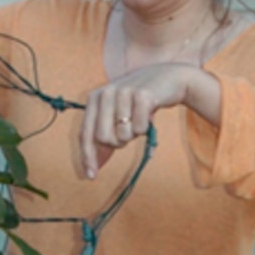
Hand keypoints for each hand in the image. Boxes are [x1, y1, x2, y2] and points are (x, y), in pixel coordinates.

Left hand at [80, 61, 205, 178]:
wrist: (169, 78)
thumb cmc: (139, 102)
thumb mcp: (117, 114)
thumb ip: (104, 136)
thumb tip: (92, 168)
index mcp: (95, 98)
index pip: (85, 133)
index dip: (87, 156)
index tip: (91, 176)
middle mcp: (106, 92)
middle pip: (103, 137)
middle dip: (117, 142)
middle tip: (129, 131)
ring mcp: (123, 92)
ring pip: (123, 135)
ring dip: (134, 134)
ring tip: (139, 118)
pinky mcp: (142, 95)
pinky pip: (140, 128)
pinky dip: (146, 127)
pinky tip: (149, 114)